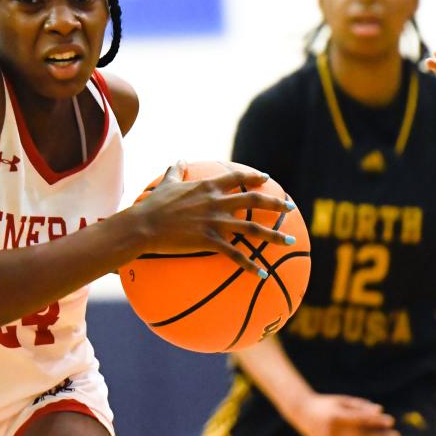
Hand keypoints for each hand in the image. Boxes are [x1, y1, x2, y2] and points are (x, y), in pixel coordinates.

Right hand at [132, 161, 295, 275]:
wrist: (143, 225)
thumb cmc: (152, 206)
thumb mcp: (165, 184)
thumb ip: (175, 172)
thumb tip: (179, 160)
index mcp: (207, 186)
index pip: (237, 178)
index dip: (254, 177)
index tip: (267, 178)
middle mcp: (216, 202)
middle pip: (254, 199)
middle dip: (276, 202)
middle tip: (291, 206)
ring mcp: (215, 221)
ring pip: (252, 227)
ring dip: (274, 235)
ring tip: (291, 241)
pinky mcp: (209, 241)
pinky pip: (235, 254)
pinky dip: (250, 265)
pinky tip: (262, 274)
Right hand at [291, 393, 400, 435]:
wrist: (303, 414)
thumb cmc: (327, 405)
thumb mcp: (342, 401)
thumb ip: (361, 406)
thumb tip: (381, 411)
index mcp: (336, 417)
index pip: (362, 421)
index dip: (378, 422)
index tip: (391, 420)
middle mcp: (334, 434)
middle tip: (396, 435)